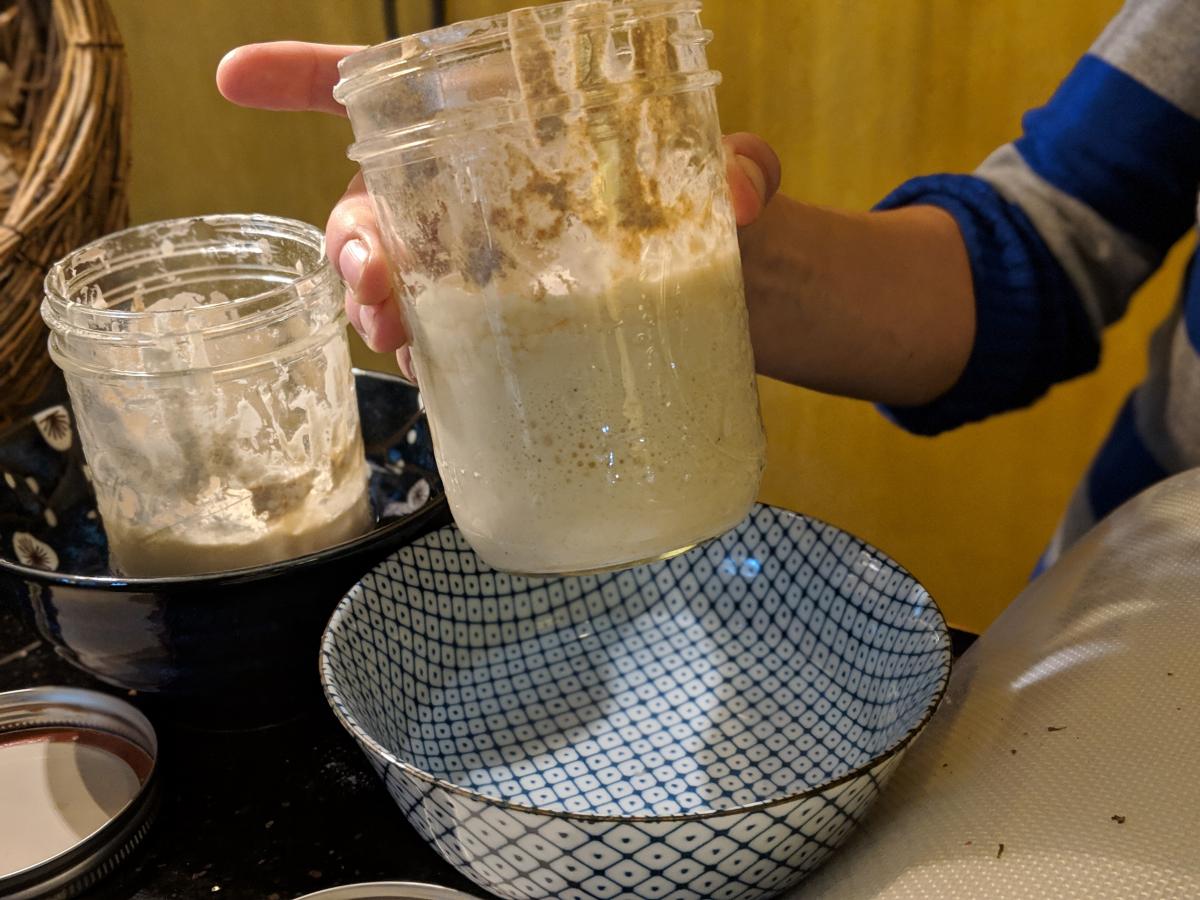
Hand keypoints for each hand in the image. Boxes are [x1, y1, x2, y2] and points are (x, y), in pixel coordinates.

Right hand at [217, 41, 780, 374]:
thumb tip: (741, 191)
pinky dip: (426, 366)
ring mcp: (484, 277)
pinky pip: (439, 350)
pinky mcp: (504, 342)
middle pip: (375, 207)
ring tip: (398, 342)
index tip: (236, 78)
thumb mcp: (734, 176)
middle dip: (350, 241)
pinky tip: (434, 386)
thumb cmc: (717, 214)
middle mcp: (478, 203)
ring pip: (395, 284)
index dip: (307, 80)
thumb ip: (742, 168)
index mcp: (510, 136)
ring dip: (374, 311)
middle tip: (374, 285)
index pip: (394, 97)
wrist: (742, 297)